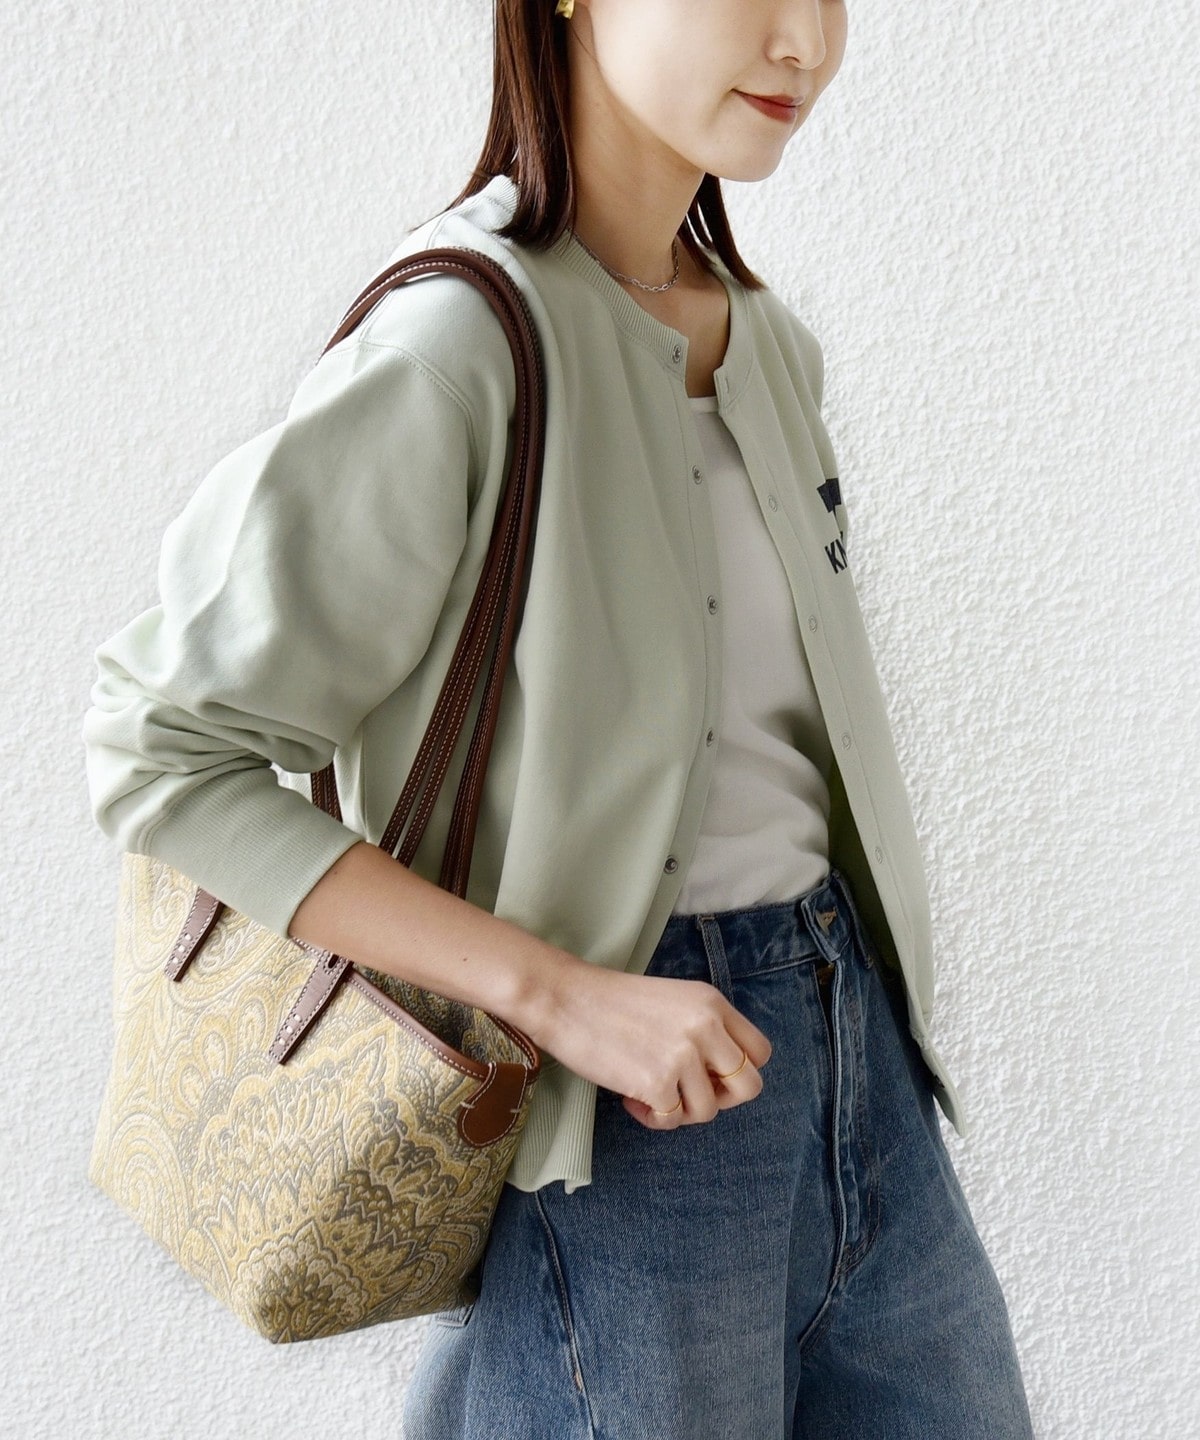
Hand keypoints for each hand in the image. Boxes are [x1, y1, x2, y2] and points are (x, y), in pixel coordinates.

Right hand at [521, 953, 771, 1129]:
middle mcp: (706, 1027)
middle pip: (749, 1087)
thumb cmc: (611, 1004)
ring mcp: (683, 1055)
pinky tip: (631, 1100)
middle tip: (687, 1094)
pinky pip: (672, 1120)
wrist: (565, 1000)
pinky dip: (653, 1119)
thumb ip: (705, 1030)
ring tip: (650, 1094)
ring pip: (708, 1111)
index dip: (738, 1072)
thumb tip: (720, 1078)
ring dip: (680, 1112)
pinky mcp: (657, 1081)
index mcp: (713, 1004)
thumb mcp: (674, 1002)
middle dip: (720, 1100)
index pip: (760, 1052)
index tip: (709, 1075)